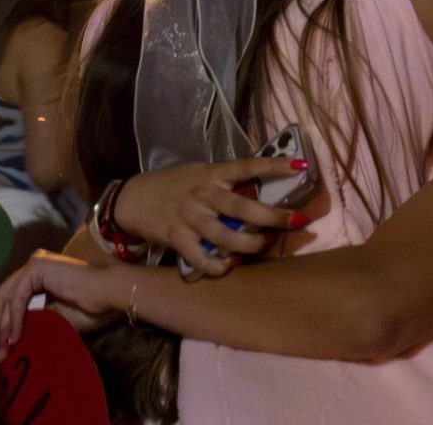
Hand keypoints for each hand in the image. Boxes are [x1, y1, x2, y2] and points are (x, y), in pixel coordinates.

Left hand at [0, 249, 116, 359]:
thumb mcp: (54, 317)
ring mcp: (34, 263)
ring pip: (6, 298)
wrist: (109, 293)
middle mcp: (34, 265)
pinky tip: (15, 336)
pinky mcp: (37, 267)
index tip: (1, 349)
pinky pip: (17, 297)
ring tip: (3, 350)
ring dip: (1, 326)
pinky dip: (13, 319)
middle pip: (3, 297)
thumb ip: (34, 321)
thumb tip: (10, 338)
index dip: (2, 325)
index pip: (11, 299)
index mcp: (39, 275)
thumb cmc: (90, 307)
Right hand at [116, 157, 311, 276]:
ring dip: (251, 244)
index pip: (246, 166)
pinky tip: (231, 264)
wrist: (132, 200)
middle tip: (298, 220)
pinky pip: (204, 259)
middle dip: (273, 216)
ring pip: (227, 237)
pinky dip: (221, 266)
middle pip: (243, 207)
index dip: (274, 165)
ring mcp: (190, 218)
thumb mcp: (199, 174)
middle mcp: (203, 195)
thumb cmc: (174, 186)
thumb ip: (225, 181)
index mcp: (211, 174)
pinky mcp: (177, 239)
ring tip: (265, 244)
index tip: (301, 165)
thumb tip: (261, 188)